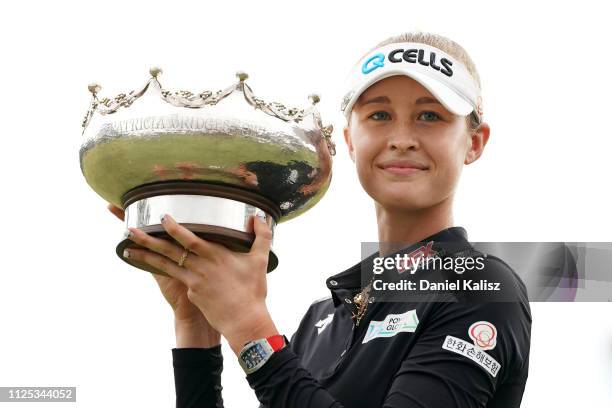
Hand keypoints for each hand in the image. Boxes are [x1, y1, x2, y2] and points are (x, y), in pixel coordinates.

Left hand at [122, 213, 278, 354]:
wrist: (244, 321)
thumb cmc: (253, 291)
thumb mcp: (260, 260)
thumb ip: (261, 236)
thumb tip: (259, 217)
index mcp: (215, 256)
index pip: (189, 239)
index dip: (174, 228)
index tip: (161, 217)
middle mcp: (200, 267)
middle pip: (169, 250)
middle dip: (147, 239)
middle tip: (129, 229)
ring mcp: (193, 281)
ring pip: (165, 265)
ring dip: (145, 255)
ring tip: (128, 248)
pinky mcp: (192, 293)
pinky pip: (174, 277)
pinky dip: (161, 270)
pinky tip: (153, 265)